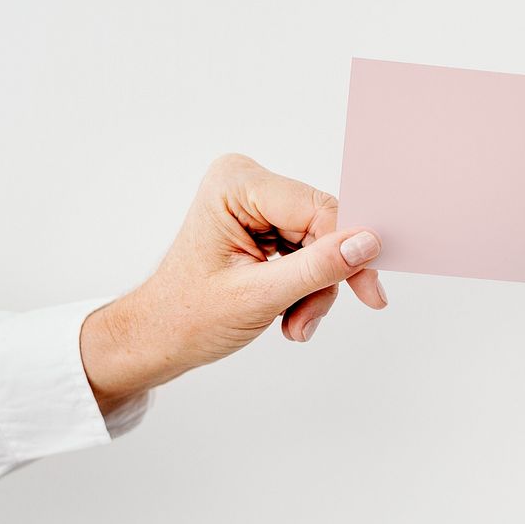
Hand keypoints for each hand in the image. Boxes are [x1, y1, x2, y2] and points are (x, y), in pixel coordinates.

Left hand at [80, 154, 386, 412]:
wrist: (155, 339)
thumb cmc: (185, 317)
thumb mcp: (258, 297)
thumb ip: (317, 268)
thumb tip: (367, 243)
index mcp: (236, 184)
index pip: (317, 209)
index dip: (347, 249)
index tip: (369, 288)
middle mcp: (248, 184)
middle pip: (323, 227)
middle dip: (324, 279)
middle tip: (308, 320)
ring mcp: (257, 205)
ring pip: (322, 244)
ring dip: (315, 291)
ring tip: (294, 324)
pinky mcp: (266, 225)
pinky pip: (311, 252)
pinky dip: (307, 288)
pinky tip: (290, 314)